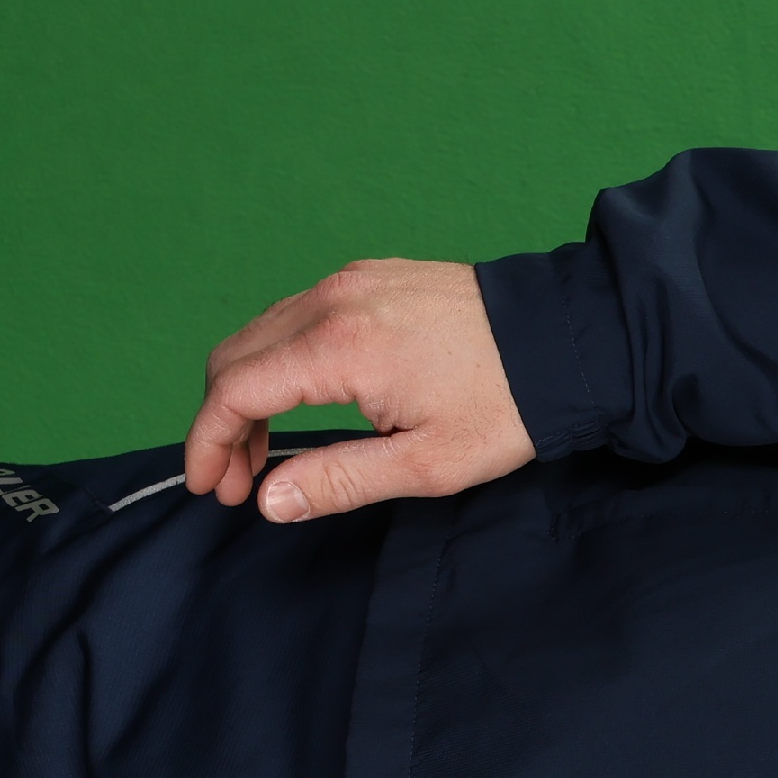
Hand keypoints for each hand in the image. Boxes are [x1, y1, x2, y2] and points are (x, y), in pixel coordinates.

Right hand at [181, 259, 537, 522]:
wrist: (569, 341)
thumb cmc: (508, 406)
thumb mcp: (429, 463)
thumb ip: (340, 481)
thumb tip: (269, 500)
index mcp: (337, 347)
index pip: (234, 391)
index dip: (208, 443)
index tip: (212, 488)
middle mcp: (332, 301)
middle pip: (236, 357)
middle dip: (222, 422)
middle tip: (238, 480)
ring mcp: (350, 281)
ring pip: (263, 334)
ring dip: (250, 390)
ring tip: (267, 452)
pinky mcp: (371, 277)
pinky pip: (299, 315)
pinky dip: (281, 359)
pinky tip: (302, 401)